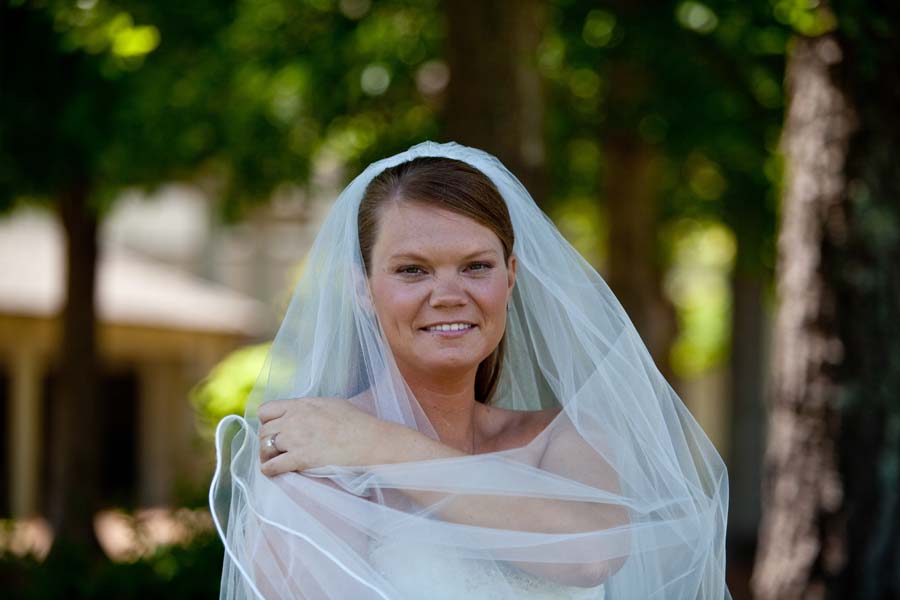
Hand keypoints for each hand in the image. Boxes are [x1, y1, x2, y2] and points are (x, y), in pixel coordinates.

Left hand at [257, 397, 390, 475]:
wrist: (368, 440)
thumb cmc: (356, 422)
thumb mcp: (331, 404)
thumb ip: (312, 407)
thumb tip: (306, 411)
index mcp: (300, 405)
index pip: (266, 410)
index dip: (266, 420)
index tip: (274, 428)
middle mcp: (293, 420)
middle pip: (263, 430)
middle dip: (266, 440)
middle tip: (274, 449)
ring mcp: (295, 439)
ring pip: (265, 447)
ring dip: (267, 455)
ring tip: (273, 460)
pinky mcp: (299, 459)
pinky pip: (272, 466)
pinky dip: (269, 470)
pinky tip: (273, 472)